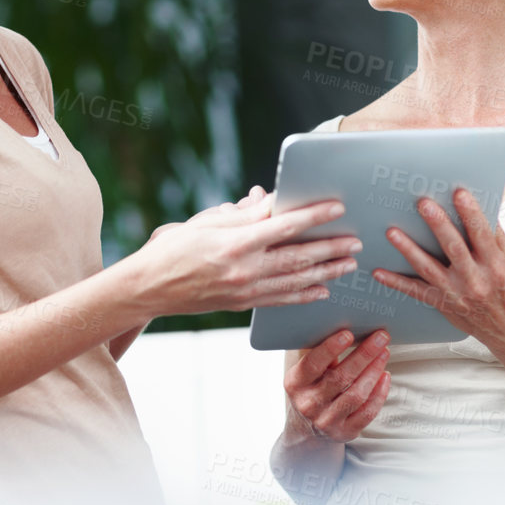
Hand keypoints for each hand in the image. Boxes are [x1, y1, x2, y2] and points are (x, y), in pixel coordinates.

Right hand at [134, 194, 362, 317]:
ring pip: (295, 280)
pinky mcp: (242, 305)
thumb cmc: (172, 249)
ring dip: (326, 271)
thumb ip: (243, 213)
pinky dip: (303, 295)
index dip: (313, 216)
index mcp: (235, 242)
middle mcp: (244, 269)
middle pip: (298, 256)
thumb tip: (272, 199)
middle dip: (331, 248)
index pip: (284, 225)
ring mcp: (245, 290)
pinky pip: (280, 299)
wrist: (148, 289)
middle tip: (356, 241)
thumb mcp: (206, 221)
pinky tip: (322, 290)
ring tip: (348, 263)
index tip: (337, 207)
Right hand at [284, 328, 390, 441]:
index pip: (313, 364)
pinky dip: (379, 393)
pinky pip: (367, 412)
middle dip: (364, 355)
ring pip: (356, 395)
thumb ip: (318, 352)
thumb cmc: (311, 387)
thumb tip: (341, 321)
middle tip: (381, 337)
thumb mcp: (305, 371)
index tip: (348, 333)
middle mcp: (308, 404)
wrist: (307, 428)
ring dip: (374, 372)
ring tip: (384, 353)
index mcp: (295, 383)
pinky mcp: (345, 432)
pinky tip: (385, 376)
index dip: (330, 348)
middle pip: (340, 378)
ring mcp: (327, 421)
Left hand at [372, 188, 504, 345]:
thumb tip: (483, 207)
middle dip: (438, 224)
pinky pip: (416, 292)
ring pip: (429, 268)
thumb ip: (497, 236)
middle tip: (423, 204)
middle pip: (454, 248)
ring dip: (409, 249)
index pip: (482, 234)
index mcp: (496, 266)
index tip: (459, 193)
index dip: (471, 213)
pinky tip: (379, 272)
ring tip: (393, 233)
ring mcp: (456, 293)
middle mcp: (475, 280)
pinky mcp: (442, 303)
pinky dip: (396, 282)